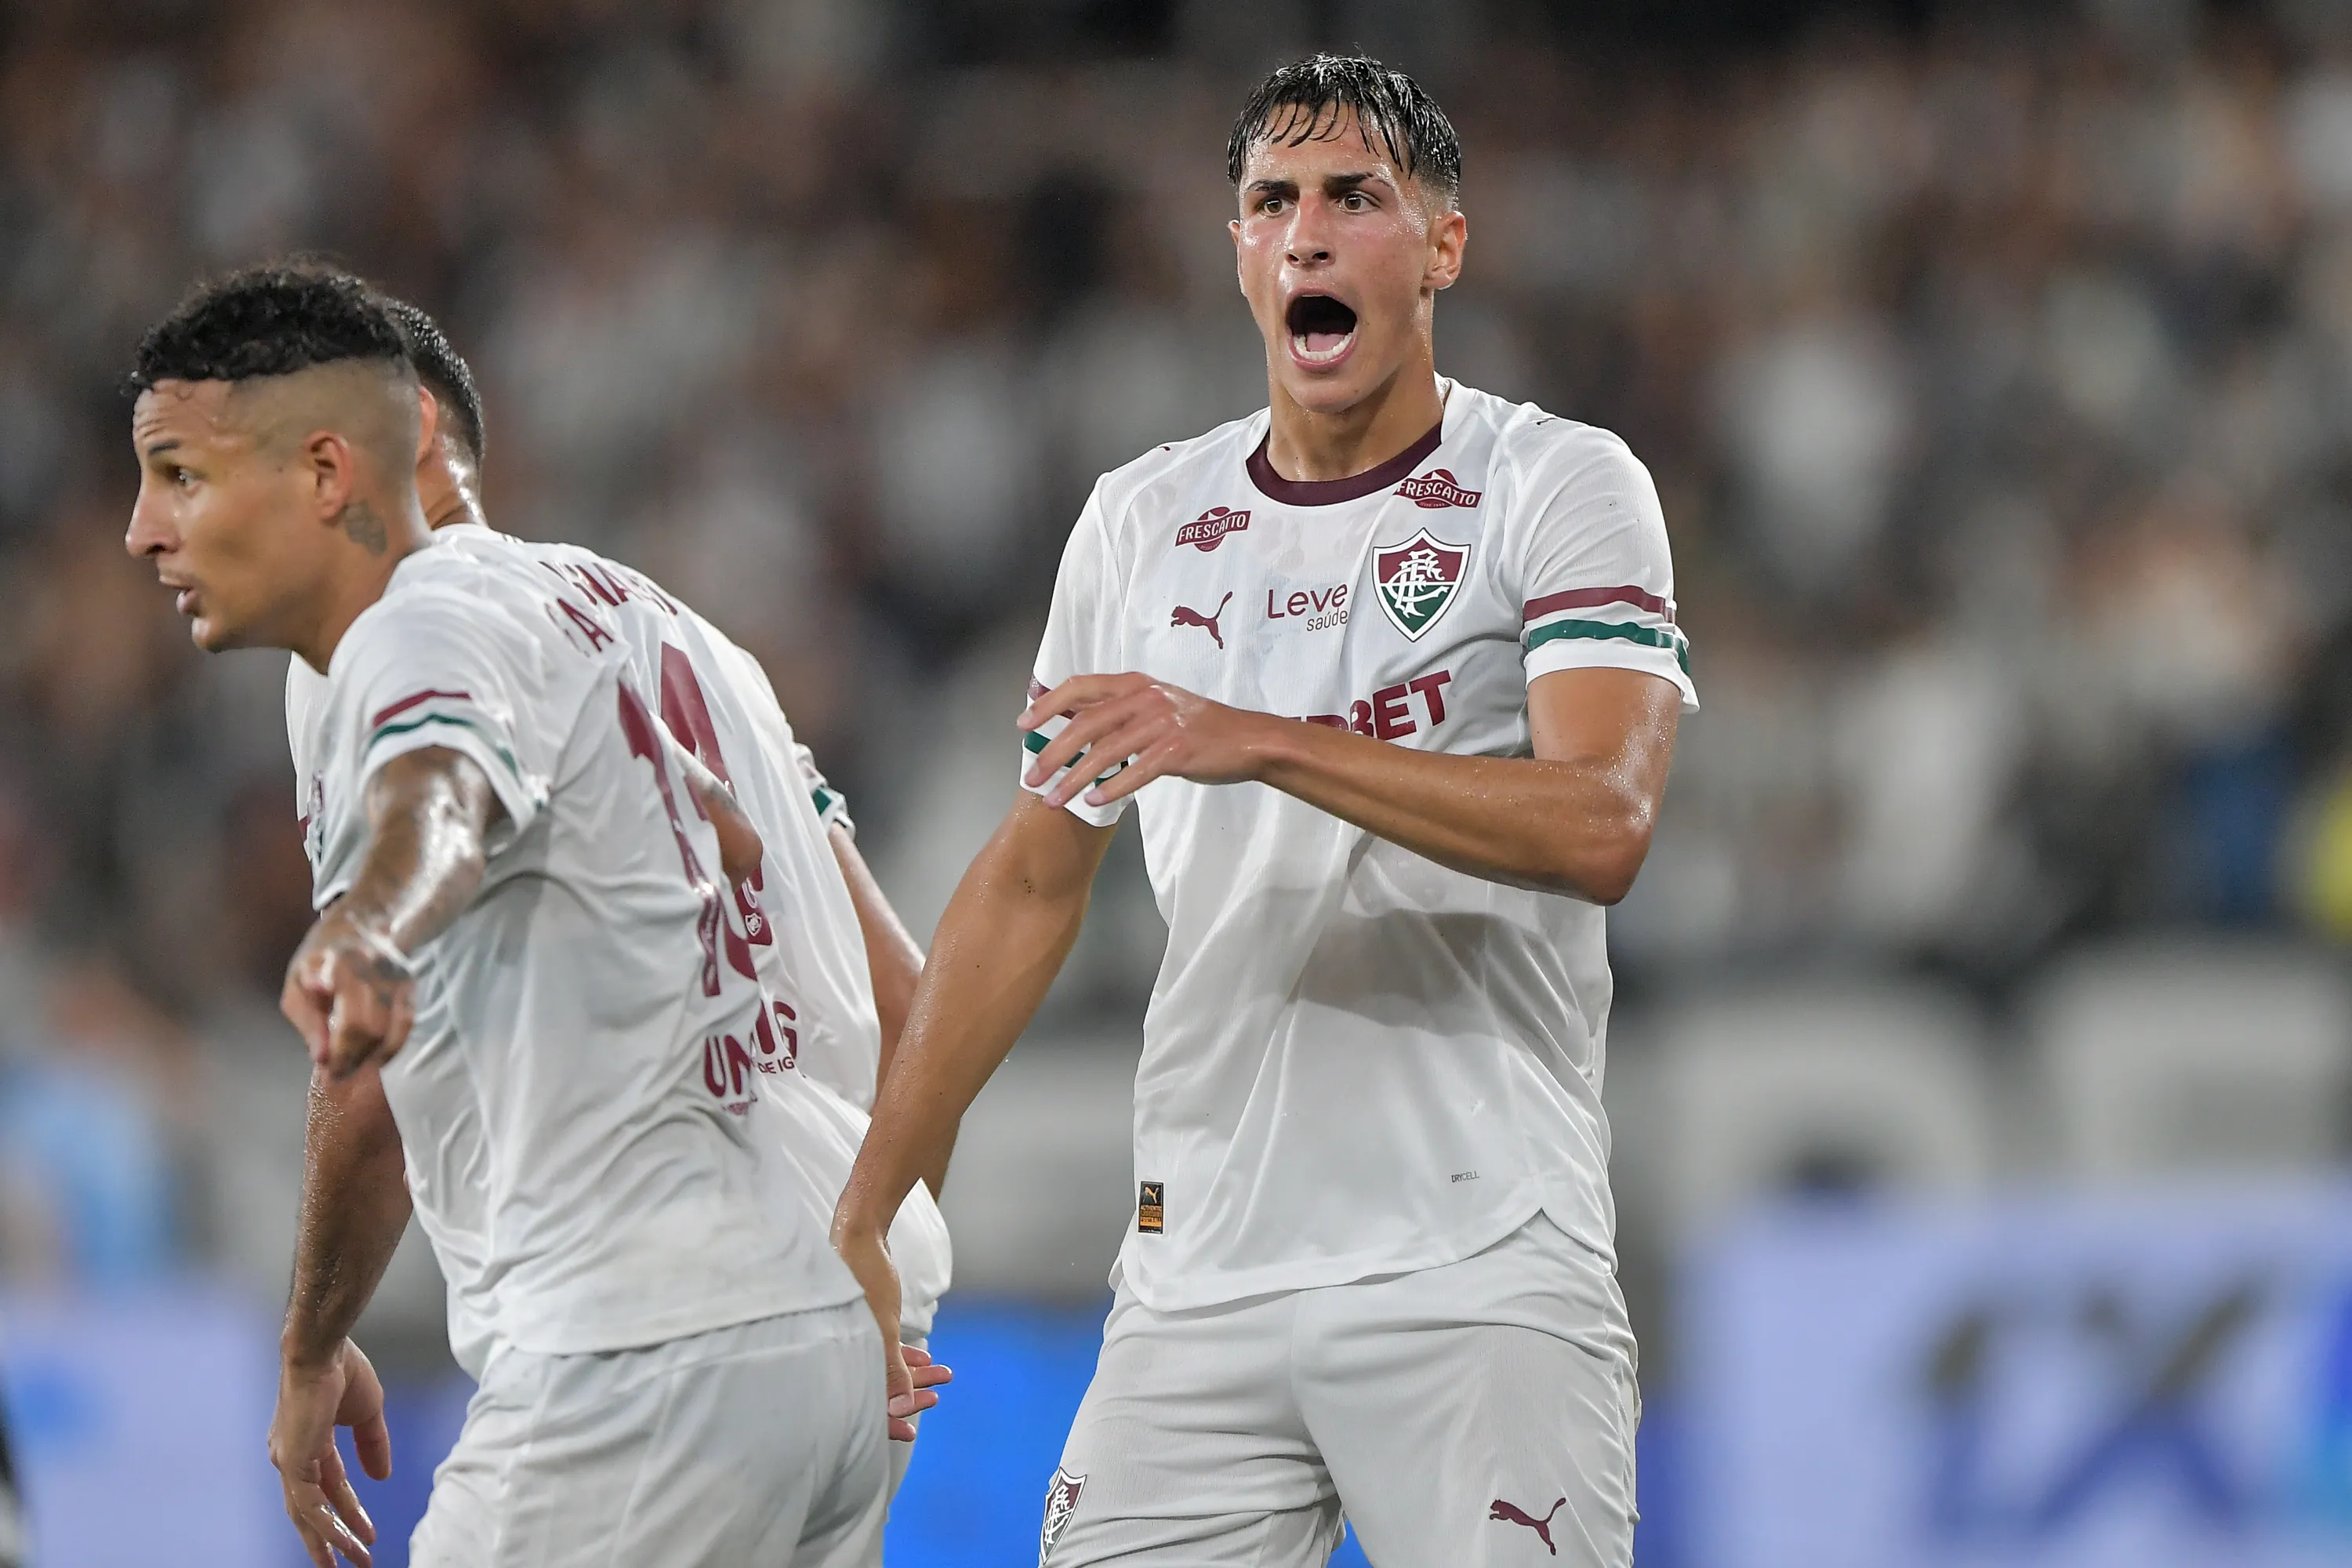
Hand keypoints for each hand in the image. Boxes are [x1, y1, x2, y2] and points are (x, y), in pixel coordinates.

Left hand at [269, 1339, 391, 1567]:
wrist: (324, 1352)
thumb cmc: (344, 1372)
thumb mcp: (367, 1414)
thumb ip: (373, 1446)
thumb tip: (381, 1477)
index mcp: (307, 1443)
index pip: (330, 1486)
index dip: (350, 1510)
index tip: (369, 1531)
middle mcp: (292, 1457)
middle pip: (312, 1510)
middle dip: (332, 1538)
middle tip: (350, 1563)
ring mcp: (289, 1462)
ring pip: (308, 1514)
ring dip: (332, 1540)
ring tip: (352, 1562)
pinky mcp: (292, 1463)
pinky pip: (308, 1505)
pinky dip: (327, 1526)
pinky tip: (345, 1541)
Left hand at [283, 906, 415, 1081]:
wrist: (363, 921)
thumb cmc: (321, 956)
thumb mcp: (296, 981)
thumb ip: (307, 1020)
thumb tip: (322, 1057)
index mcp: (341, 967)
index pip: (350, 1022)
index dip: (341, 1053)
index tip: (328, 1074)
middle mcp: (375, 971)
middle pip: (373, 1029)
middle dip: (355, 1059)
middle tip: (338, 1076)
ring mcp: (398, 978)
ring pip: (393, 1030)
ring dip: (373, 1056)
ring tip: (353, 1068)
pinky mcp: (411, 986)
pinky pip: (405, 1025)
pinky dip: (390, 1046)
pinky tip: (373, 1055)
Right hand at [829, 1213, 948, 1440]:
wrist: (859, 1233)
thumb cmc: (865, 1277)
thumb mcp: (883, 1327)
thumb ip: (892, 1369)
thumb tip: (901, 1409)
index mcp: (840, 1356)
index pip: (863, 1403)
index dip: (886, 1422)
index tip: (913, 1432)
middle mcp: (842, 1349)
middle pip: (876, 1387)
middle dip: (908, 1395)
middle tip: (936, 1399)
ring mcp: (852, 1335)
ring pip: (884, 1366)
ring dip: (913, 1374)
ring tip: (945, 1375)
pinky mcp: (863, 1321)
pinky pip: (883, 1347)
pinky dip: (904, 1355)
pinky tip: (927, 1360)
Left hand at [1019, 674, 1274, 809]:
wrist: (1248, 739)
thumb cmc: (1196, 725)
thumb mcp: (1152, 705)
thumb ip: (1113, 707)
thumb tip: (1065, 710)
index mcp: (1135, 684)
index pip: (1081, 686)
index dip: (1048, 704)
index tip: (1023, 724)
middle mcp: (1145, 698)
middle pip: (1086, 723)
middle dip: (1053, 752)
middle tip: (1031, 776)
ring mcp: (1162, 723)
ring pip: (1106, 751)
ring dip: (1075, 778)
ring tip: (1055, 799)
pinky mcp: (1177, 751)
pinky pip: (1137, 771)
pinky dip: (1114, 787)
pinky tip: (1095, 801)